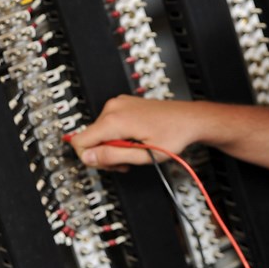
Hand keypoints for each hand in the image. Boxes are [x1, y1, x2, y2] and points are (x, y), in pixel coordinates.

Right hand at [67, 94, 197, 168]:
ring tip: (132, 151)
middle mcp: (112, 108)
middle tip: (125, 162)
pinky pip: (108, 125)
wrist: (188, 119)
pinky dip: (116, 136)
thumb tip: (88, 157)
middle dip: (105, 155)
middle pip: (90, 139)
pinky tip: (132, 141)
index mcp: (114, 120)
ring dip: (112, 147)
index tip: (108, 164)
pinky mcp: (122, 105)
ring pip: (98, 133)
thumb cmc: (173, 134)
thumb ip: (113, 156)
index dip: (91, 158)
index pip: (80, 142)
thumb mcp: (143, 154)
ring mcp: (117, 104)